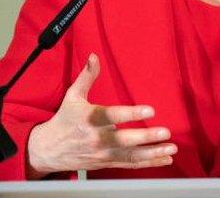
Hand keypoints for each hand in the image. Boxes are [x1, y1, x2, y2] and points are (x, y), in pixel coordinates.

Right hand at [26, 54, 176, 176]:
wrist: (49, 149)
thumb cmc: (64, 120)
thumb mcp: (72, 96)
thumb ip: (87, 76)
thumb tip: (94, 56)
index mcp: (89, 119)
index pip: (112, 116)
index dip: (131, 114)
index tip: (150, 110)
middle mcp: (97, 138)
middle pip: (123, 140)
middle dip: (146, 137)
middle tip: (165, 132)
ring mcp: (103, 153)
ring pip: (129, 156)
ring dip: (152, 153)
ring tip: (170, 148)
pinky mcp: (107, 162)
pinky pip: (130, 164)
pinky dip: (148, 163)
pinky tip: (164, 158)